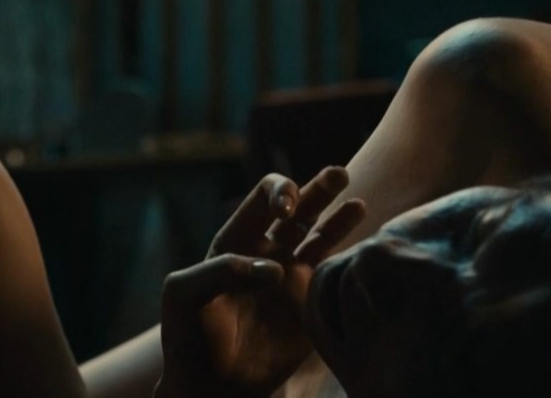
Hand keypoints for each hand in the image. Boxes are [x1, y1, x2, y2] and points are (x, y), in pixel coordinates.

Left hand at [156, 167, 365, 397]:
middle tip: (339, 174)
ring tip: (357, 203)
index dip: (279, 193)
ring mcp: (292, 277)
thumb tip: (274, 270)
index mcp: (235, 240)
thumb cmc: (189, 336)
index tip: (285, 213)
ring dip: (340, 218)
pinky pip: (335, 273)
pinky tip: (366, 245)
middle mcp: (267, 251)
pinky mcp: (311, 303)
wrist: (211, 383)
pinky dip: (350, 257)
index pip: (263, 198)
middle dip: (318, 189)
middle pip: (300, 209)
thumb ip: (219, 271)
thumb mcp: (184, 295)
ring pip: (322, 236)